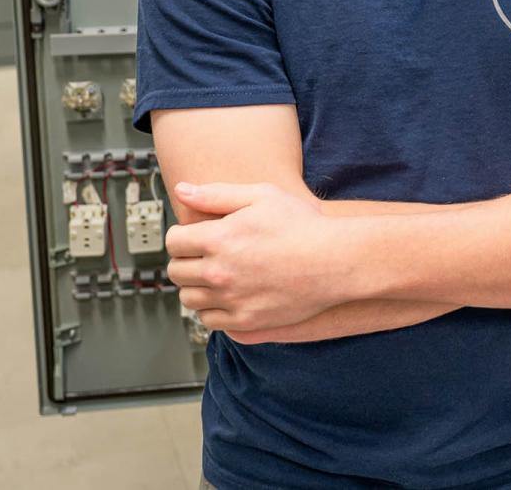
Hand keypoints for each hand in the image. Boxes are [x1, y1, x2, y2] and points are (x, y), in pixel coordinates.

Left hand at [166, 182, 348, 334]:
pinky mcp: (246, 321)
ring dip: (196, 287)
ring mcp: (232, 300)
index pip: (173, 242)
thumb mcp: (261, 195)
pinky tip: (227, 295)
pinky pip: (209, 321)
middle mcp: (220, 272)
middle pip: (176, 272)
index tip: (193, 236)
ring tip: (215, 275)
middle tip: (204, 255)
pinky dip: (212, 309)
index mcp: (219, 239)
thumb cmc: (303, 225)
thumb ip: (216, 194)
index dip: (181, 236)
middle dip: (186, 261)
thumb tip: (182, 190)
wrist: (336, 261)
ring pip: (189, 299)